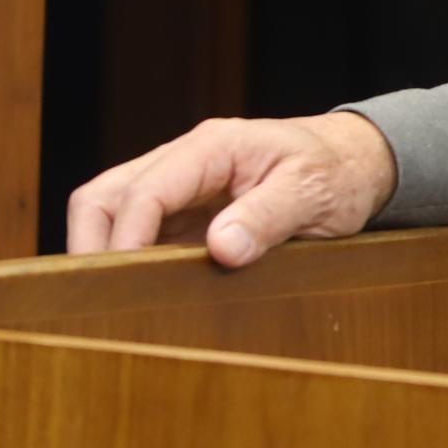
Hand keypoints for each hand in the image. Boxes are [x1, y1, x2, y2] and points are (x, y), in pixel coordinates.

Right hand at [64, 111, 401, 267]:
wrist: (354, 163)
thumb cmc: (336, 173)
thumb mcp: (313, 193)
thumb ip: (269, 218)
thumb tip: (222, 249)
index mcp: (213, 147)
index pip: (145, 190)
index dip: (127, 237)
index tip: (126, 282)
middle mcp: (184, 160)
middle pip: (106, 196)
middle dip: (93, 243)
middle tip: (105, 297)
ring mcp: (180, 186)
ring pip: (113, 212)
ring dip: (109, 252)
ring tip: (120, 300)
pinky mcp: (184, 211)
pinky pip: (141, 231)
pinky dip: (132, 259)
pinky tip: (145, 292)